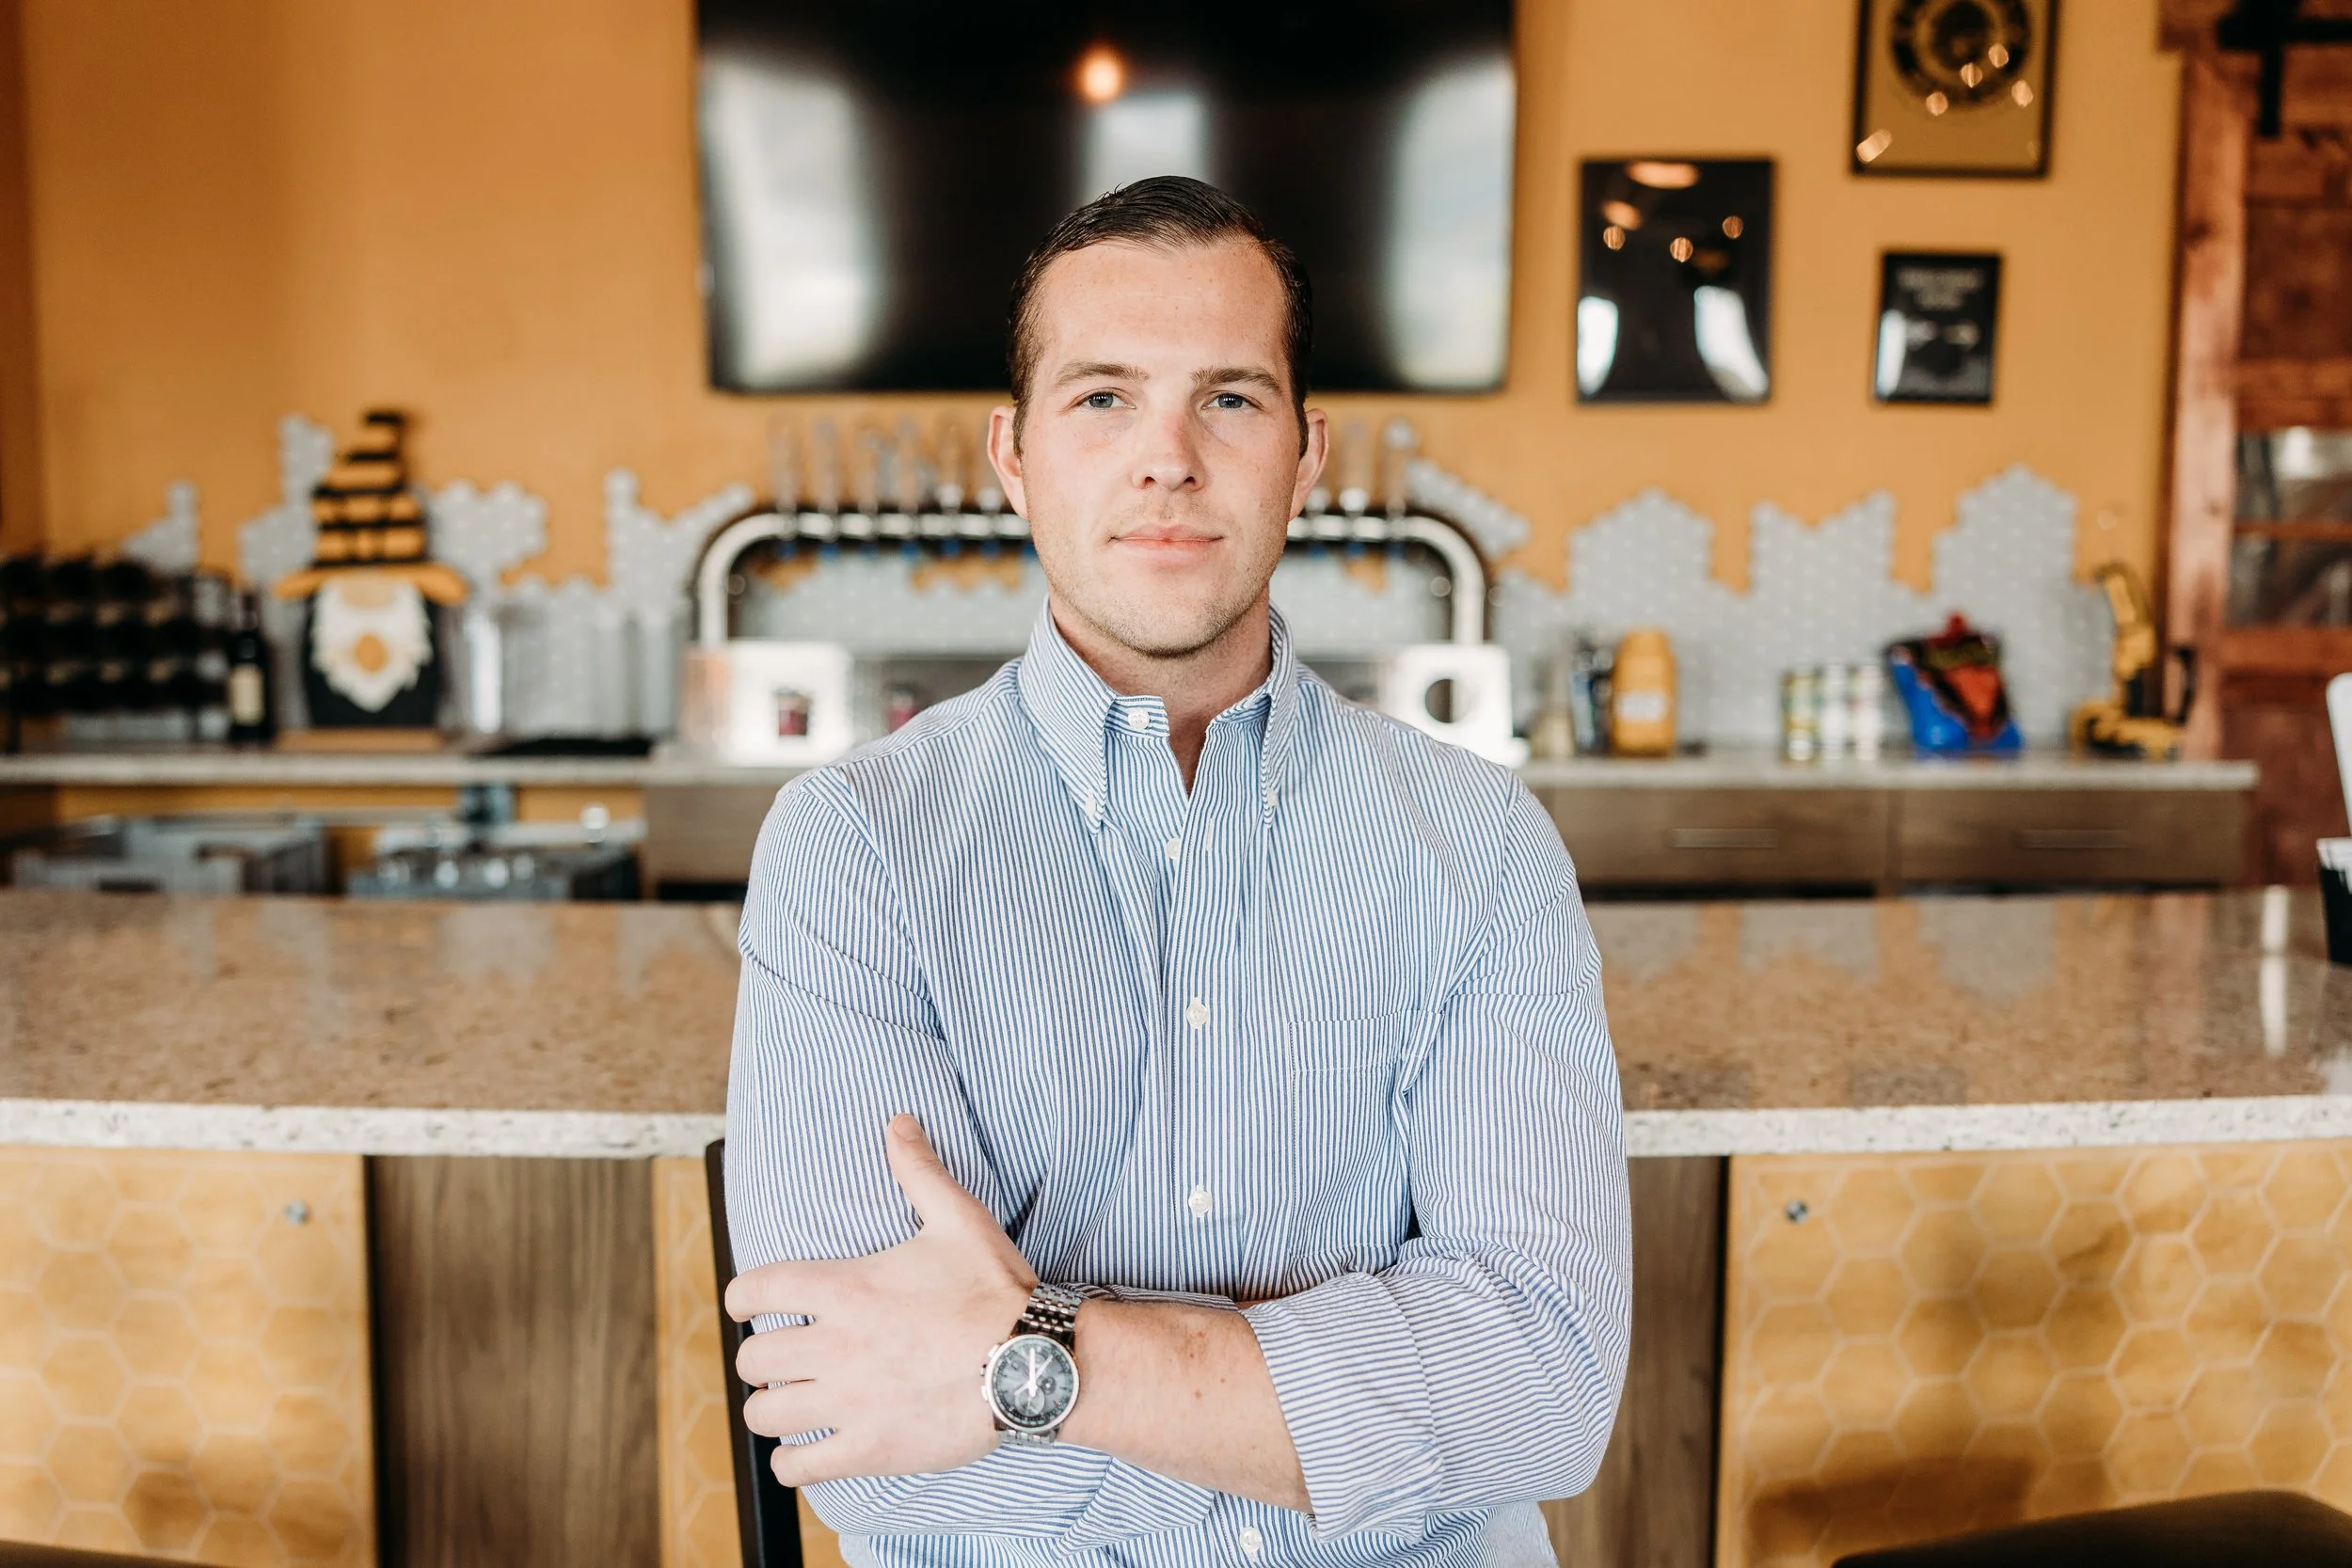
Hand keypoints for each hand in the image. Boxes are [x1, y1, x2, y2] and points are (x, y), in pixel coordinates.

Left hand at [725, 1115, 1037, 1486]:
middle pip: (752, 1359)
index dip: (742, 1297)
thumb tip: (898, 1122)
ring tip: (795, 1403)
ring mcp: (847, 1402)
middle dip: (763, 1357)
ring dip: (773, 1408)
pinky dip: (793, 1462)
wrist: (1033, 1361)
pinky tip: (808, 1451)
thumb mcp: (958, 1218)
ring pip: (764, 1414)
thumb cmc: (995, 1290)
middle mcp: (834, 1346)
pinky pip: (796, 1468)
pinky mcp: (867, 1449)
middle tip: (787, 1357)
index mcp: (845, 1289)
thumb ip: (918, 1170)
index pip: (754, 1290)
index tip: (750, 1304)